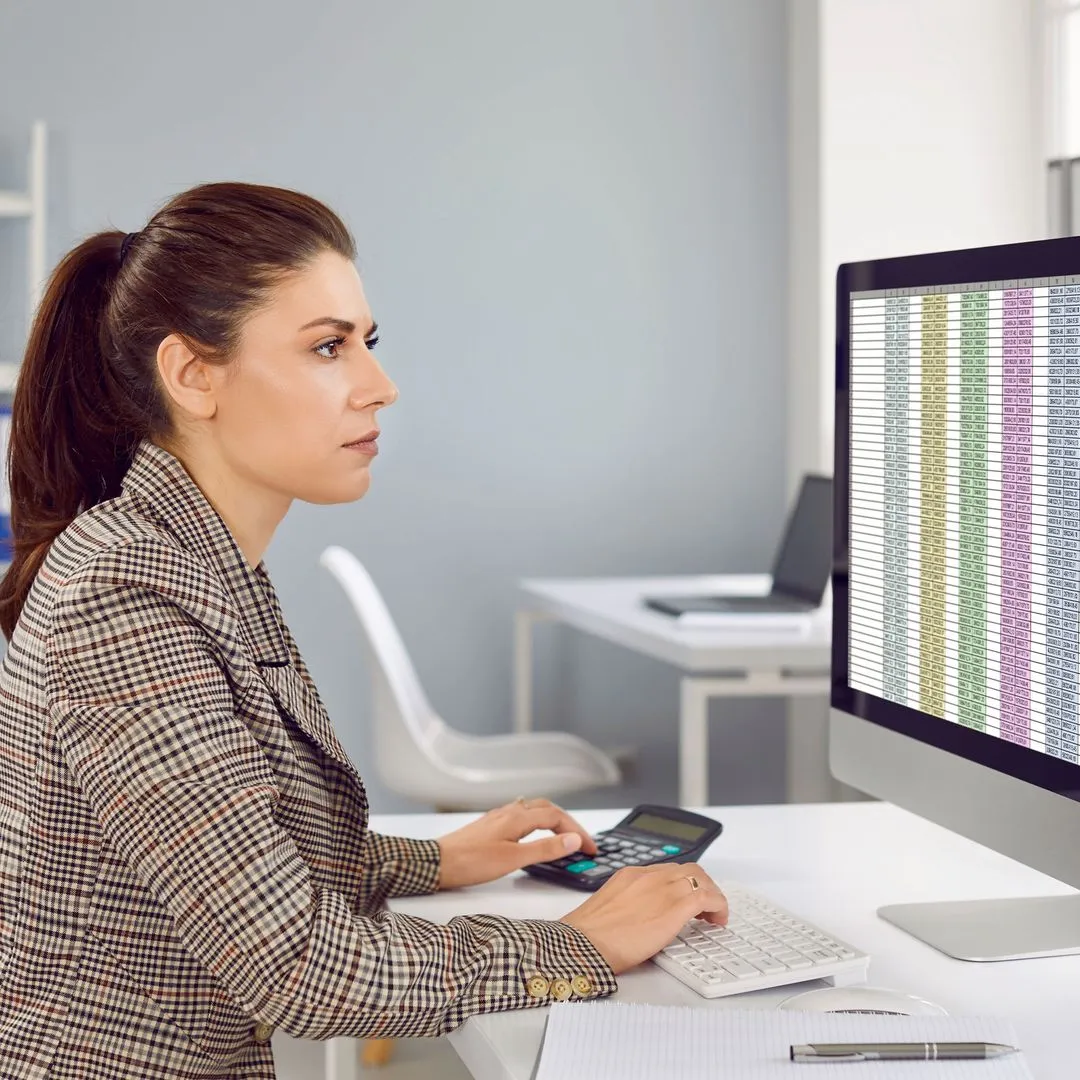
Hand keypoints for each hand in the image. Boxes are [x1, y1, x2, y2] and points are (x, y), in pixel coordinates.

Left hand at [437, 797, 597, 889]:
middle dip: (568, 823)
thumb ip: (544, 848)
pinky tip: (533, 833)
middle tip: (583, 842)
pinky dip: (536, 823)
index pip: (557, 817)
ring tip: (564, 836)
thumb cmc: (470, 862)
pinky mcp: (489, 827)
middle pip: (547, 809)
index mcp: (517, 817)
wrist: (435, 863)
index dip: (577, 831)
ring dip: (553, 820)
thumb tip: (573, 840)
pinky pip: (520, 817)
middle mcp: (509, 812)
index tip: (591, 848)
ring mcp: (498, 818)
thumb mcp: (513, 859)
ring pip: (533, 811)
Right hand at [560, 863, 726, 973]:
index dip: (683, 883)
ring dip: (712, 895)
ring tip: (713, 914)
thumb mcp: (608, 909)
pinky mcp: (675, 907)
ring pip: (701, 879)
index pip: (668, 870)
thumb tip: (639, 919)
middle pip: (688, 870)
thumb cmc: (588, 935)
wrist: (582, 944)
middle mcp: (648, 876)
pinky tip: (718, 920)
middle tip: (706, 906)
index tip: (686, 896)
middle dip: (702, 885)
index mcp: (630, 875)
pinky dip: (719, 905)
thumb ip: (627, 905)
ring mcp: (662, 889)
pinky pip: (708, 897)